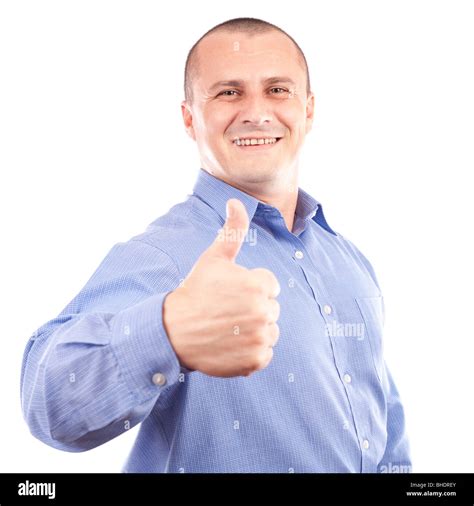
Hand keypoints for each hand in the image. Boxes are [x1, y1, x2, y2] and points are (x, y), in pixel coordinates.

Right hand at [163, 198, 279, 376]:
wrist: (173, 331)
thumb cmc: (195, 291)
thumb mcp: (213, 258)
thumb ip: (232, 230)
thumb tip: (236, 200)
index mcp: (260, 284)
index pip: (269, 286)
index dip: (249, 289)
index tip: (229, 294)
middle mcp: (264, 311)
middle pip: (270, 310)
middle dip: (252, 310)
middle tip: (226, 312)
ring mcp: (260, 338)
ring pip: (269, 332)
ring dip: (253, 332)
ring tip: (228, 329)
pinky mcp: (255, 361)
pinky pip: (264, 355)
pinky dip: (250, 353)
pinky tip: (230, 345)